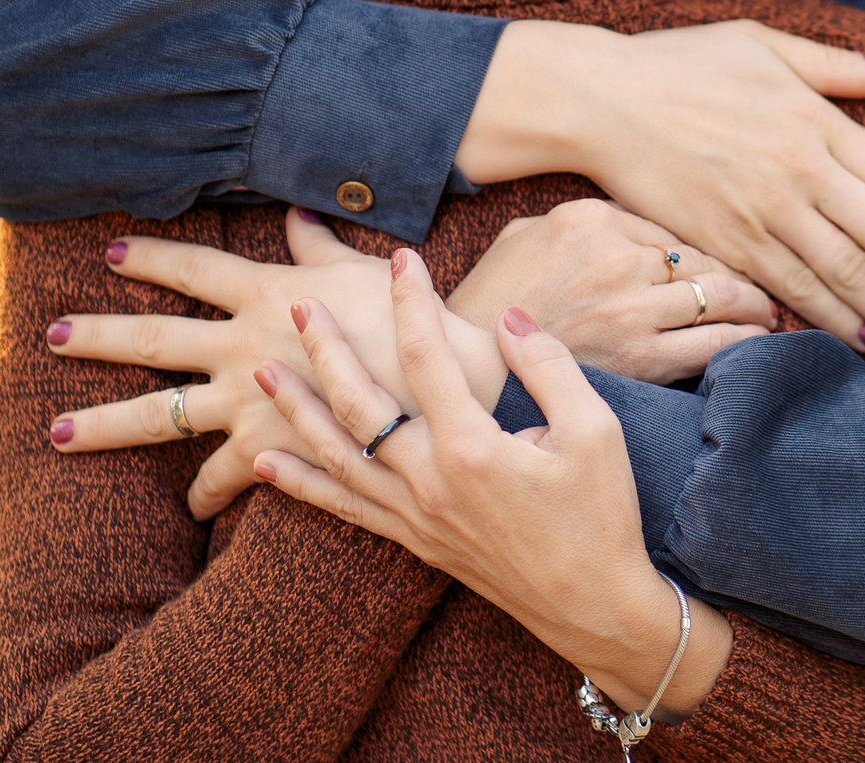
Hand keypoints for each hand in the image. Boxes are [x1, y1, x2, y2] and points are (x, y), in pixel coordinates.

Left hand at [44, 208, 504, 518]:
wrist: (449, 388)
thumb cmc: (415, 322)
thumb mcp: (367, 272)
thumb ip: (321, 247)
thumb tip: (295, 216)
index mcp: (269, 294)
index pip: (194, 269)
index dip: (152, 258)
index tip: (112, 253)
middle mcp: (245, 345)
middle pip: (153, 338)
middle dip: (97, 335)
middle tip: (50, 334)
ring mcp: (251, 401)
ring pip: (158, 415)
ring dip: (104, 425)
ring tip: (57, 434)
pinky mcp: (270, 449)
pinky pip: (223, 477)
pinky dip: (204, 493)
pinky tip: (187, 507)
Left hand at [255, 248, 735, 718]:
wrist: (596, 607)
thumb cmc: (603, 516)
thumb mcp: (598, 430)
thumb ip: (548, 365)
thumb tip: (507, 317)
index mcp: (473, 446)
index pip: (428, 355)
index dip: (411, 301)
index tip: (403, 258)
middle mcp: (430, 481)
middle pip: (361, 403)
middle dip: (327, 349)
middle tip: (299, 306)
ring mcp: (416, 516)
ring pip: (337, 455)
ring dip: (295, 410)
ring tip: (262, 371)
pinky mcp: (414, 541)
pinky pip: (343, 507)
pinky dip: (300, 483)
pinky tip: (264, 463)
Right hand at [446, 198, 774, 382]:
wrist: (471, 368)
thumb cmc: (489, 303)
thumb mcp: (523, 237)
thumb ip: (576, 223)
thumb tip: (620, 224)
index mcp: (592, 218)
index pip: (670, 229)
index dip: (702, 250)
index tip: (722, 263)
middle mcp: (620, 258)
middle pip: (704, 257)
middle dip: (741, 274)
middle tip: (763, 288)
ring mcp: (633, 308)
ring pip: (718, 297)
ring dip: (753, 306)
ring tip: (768, 314)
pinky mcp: (642, 357)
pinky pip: (712, 345)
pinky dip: (744, 341)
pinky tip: (758, 342)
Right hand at [459, 20, 864, 347]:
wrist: (601, 101)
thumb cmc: (680, 65)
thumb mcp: (760, 43)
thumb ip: (833, 64)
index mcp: (816, 121)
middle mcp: (800, 171)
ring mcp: (764, 212)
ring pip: (847, 275)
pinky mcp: (727, 243)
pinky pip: (792, 291)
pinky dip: (831, 320)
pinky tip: (858, 340)